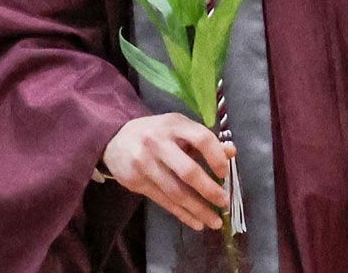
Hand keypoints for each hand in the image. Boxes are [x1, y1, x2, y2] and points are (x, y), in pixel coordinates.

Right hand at [102, 114, 235, 231]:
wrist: (115, 138)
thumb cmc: (157, 132)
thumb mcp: (179, 128)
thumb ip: (204, 140)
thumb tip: (231, 152)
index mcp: (174, 125)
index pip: (201, 139)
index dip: (216, 157)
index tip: (225, 173)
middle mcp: (158, 144)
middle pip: (187, 171)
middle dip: (209, 190)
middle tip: (224, 203)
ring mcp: (145, 164)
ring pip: (175, 192)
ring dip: (197, 209)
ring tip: (214, 221)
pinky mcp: (136, 183)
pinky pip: (164, 201)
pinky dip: (182, 214)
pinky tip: (196, 222)